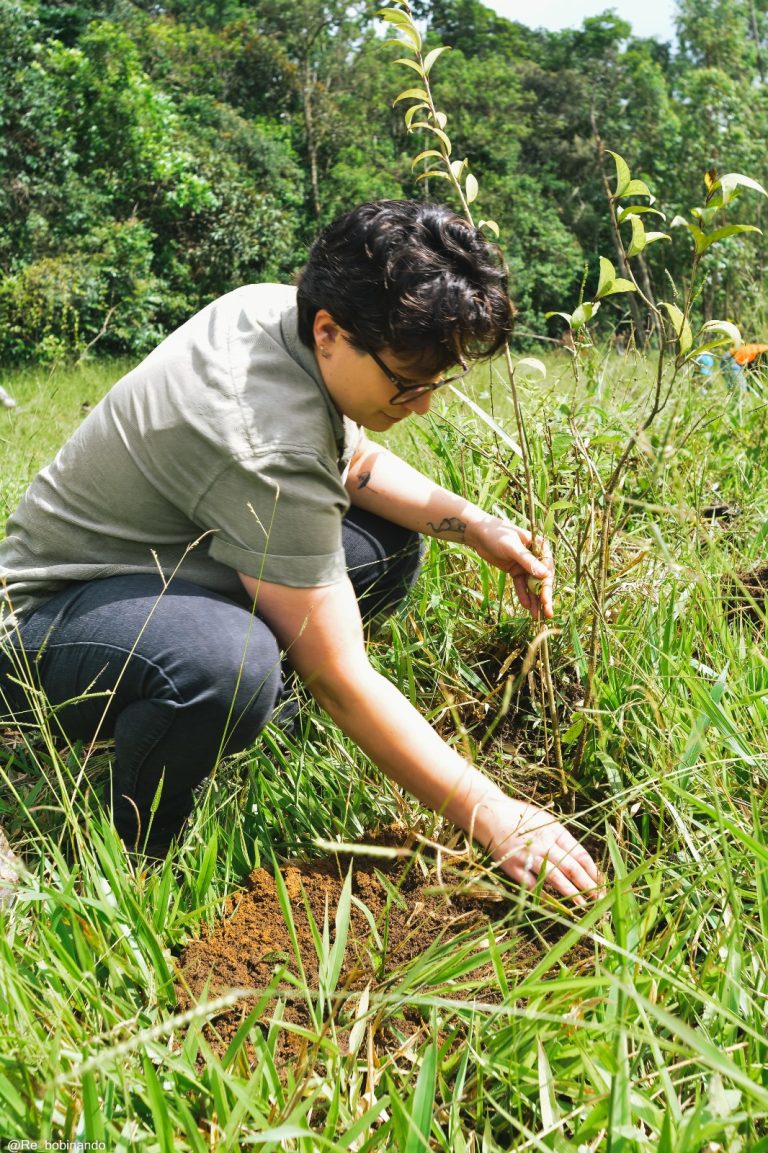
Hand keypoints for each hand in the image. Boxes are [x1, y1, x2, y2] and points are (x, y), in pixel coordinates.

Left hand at [465, 516, 553, 618]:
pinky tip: (527, 607)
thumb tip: (545, 575)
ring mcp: (525, 564)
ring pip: (532, 585)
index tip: (546, 600)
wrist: (478, 533)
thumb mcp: (511, 547)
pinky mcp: (516, 570)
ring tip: (536, 617)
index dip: (547, 585)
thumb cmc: (496, 534)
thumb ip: (527, 561)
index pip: (547, 569)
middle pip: (542, 579)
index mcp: (539, 546)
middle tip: (547, 614)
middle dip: (544, 597)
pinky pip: (521, 585)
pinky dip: (523, 595)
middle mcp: (535, 556)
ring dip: (534, 600)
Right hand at [474, 795, 600, 903]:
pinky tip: (556, 905)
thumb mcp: (545, 820)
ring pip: (555, 878)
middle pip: (571, 867)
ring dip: (571, 893)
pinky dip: (546, 896)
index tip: (601, 883)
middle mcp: (543, 843)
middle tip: (599, 899)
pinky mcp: (514, 867)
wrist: (489, 814)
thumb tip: (580, 861)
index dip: (592, 870)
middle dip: (587, 885)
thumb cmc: (520, 817)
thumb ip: (561, 838)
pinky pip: (534, 885)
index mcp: (554, 830)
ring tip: (583, 905)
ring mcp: (528, 856)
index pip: (579, 854)